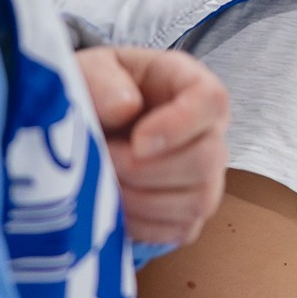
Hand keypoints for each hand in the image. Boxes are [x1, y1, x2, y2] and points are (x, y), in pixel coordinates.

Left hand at [75, 46, 229, 246]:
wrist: (85, 127)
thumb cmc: (95, 93)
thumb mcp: (90, 68)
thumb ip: (103, 80)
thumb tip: (126, 107)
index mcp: (190, 85)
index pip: (211, 101)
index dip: (178, 125)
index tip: (137, 141)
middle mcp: (208, 132)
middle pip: (206, 159)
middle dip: (144, 169)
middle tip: (104, 159)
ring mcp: (205, 178)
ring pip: (196, 201)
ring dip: (138, 198)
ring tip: (103, 180)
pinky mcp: (189, 215)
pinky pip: (178, 229)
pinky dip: (140, 222)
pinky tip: (113, 202)